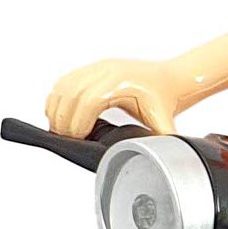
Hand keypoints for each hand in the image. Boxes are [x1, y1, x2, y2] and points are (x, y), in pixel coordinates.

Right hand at [45, 58, 183, 137]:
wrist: (170, 78)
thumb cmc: (165, 97)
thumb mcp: (162, 123)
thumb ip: (158, 143)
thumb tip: (156, 160)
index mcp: (123, 83)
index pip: (89, 101)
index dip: (79, 121)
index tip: (78, 138)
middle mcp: (107, 71)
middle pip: (71, 93)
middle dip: (64, 119)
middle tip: (65, 138)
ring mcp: (98, 68)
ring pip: (64, 86)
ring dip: (57, 108)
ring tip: (60, 129)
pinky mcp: (92, 69)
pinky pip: (66, 80)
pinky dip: (58, 97)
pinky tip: (60, 112)